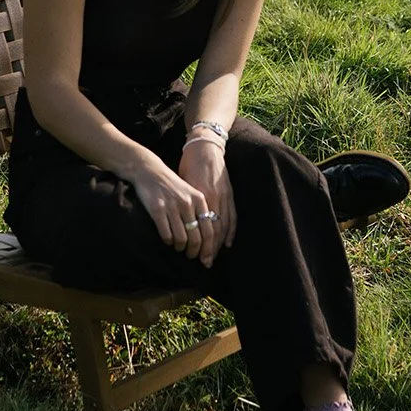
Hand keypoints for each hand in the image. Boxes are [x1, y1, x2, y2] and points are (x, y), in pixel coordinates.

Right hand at [129, 153, 212, 259]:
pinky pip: (166, 234)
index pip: (210, 229)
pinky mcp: (157, 209)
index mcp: (199, 199)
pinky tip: (168, 240)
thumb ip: (200, 210)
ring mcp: (172, 206)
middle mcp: (187, 203)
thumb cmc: (172, 185)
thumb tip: (208, 236)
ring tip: (179, 248)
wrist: (150, 171)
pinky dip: (168, 241)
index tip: (207, 258)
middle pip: (197, 237)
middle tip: (192, 257)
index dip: (209, 247)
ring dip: (181, 247)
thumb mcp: (191, 193)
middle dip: (195, 252)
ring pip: (181, 238)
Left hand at [178, 139, 235, 266]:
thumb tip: (177, 222)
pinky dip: (231, 231)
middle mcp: (214, 199)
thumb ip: (184, 202)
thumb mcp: (183, 183)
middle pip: (214, 231)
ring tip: (213, 257)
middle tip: (204, 262)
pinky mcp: (230, 194)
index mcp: (201, 198)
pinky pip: (232, 217)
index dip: (198, 244)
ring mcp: (224, 197)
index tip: (193, 257)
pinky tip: (228, 243)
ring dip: (219, 244)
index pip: (201, 228)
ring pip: (223, 227)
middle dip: (209, 249)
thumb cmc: (189, 165)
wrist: (205, 147)